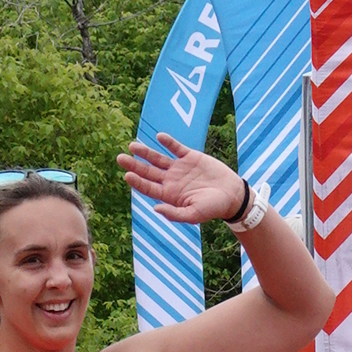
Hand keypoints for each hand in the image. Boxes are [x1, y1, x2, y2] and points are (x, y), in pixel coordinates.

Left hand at [116, 134, 248, 227]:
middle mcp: (171, 180)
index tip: (127, 175)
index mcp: (170, 195)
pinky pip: (176, 147)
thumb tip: (156, 209)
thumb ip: (175, 213)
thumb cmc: (213, 208)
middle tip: (120, 158)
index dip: (137, 181)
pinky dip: (168, 142)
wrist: (232, 195)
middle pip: (148, 172)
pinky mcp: (190, 156)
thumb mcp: (194, 214)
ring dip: (145, 152)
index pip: (149, 188)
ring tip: (132, 146)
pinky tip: (159, 137)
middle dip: (134, 165)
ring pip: (158, 158)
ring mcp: (179, 168)